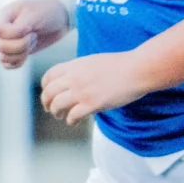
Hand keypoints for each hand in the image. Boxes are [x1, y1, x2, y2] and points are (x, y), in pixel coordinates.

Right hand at [0, 0, 71, 70]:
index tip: (29, 28)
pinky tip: (27, 54)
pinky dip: (18, 62)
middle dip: (21, 45)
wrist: (59, 20)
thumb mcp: (34, 15)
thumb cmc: (47, 12)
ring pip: (3, 57)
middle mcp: (1, 30)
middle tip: (34, 36)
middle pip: (1, 46)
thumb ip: (19, 26)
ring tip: (32, 42)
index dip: (14, 34)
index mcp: (4, 16)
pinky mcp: (12, 53)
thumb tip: (8, 38)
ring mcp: (5, 42)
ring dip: (21, 53)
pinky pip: (7, 65)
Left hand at [38, 51, 152, 124]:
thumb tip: (73, 78)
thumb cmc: (121, 65)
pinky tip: (73, 121)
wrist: (138, 69)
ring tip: (60, 116)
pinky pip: (72, 116)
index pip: (49, 76)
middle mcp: (74, 78)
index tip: (48, 93)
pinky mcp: (92, 104)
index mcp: (74, 66)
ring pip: (56, 105)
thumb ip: (80, 69)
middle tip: (50, 109)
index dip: (45, 86)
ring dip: (56, 112)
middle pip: (49, 92)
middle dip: (46, 102)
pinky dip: (70, 120)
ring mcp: (81, 91)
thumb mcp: (93, 61)